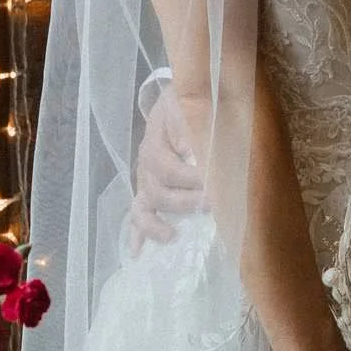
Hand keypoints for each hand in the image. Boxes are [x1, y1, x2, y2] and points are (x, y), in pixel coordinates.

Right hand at [127, 83, 208, 255]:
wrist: (177, 98)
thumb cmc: (189, 103)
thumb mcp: (189, 103)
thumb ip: (189, 123)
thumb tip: (189, 151)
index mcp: (156, 141)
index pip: (170, 167)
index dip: (191, 179)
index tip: (214, 185)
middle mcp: (146, 162)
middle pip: (157, 191)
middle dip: (184, 203)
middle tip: (211, 207)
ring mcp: (145, 178)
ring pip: (144, 206)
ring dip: (157, 224)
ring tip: (173, 237)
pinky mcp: (146, 189)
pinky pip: (136, 213)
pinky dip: (137, 234)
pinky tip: (138, 253)